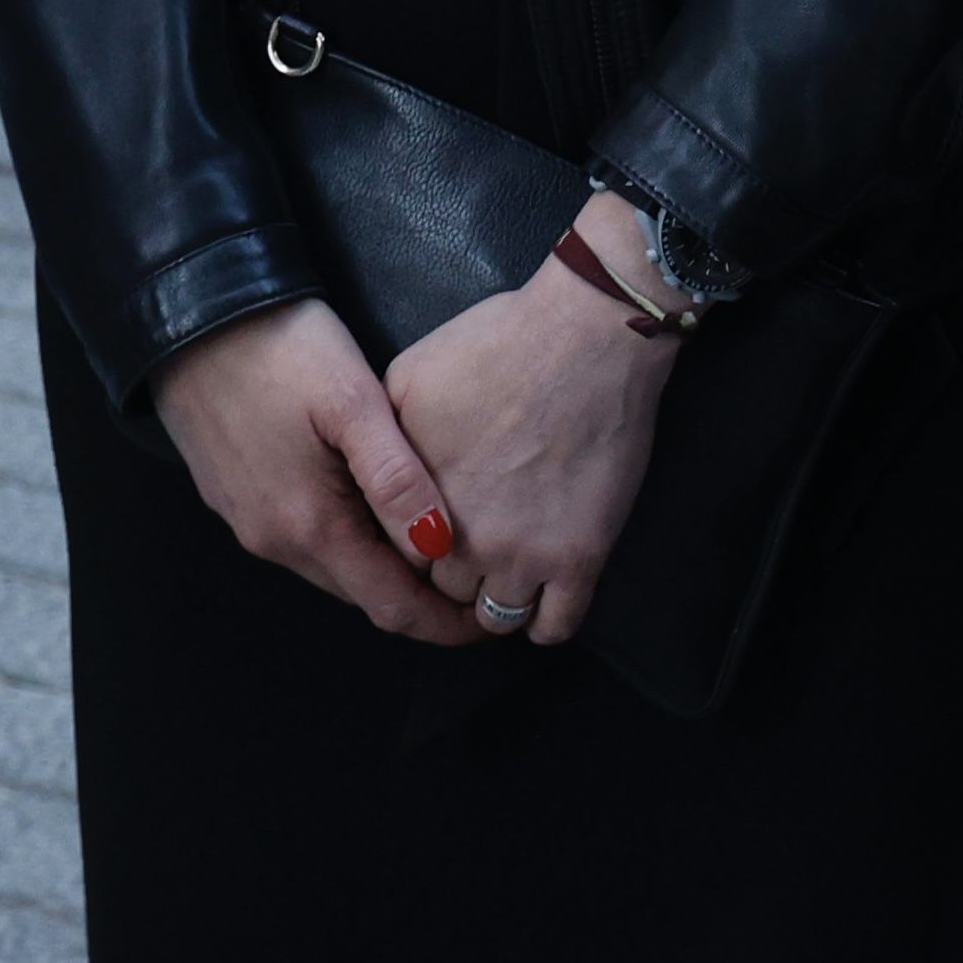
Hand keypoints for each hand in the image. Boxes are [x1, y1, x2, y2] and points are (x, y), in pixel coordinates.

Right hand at [145, 299, 468, 646]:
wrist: (187, 313)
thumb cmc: (279, 348)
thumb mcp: (351, 401)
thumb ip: (396, 477)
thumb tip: (440, 545)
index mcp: (309, 527)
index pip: (392, 608)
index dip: (446, 623)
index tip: (496, 618)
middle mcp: (274, 540)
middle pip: (363, 591)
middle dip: (421, 596)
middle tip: (479, 572)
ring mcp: (247, 520)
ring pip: (333, 563)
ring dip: (382, 563)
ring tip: (437, 534)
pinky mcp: (231, 493)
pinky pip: (302, 533)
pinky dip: (347, 533)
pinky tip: (372, 497)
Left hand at [380, 192, 681, 645]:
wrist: (588, 335)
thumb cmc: (500, 341)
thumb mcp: (410, 376)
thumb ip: (385, 438)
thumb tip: (374, 472)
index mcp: (416, 495)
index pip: (399, 557)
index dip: (415, 544)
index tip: (435, 529)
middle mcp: (461, 537)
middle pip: (445, 591)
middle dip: (455, 572)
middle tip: (476, 543)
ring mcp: (523, 554)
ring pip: (495, 617)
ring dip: (498, 597)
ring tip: (510, 567)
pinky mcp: (579, 559)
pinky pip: (555, 628)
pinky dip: (545, 619)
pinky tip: (545, 591)